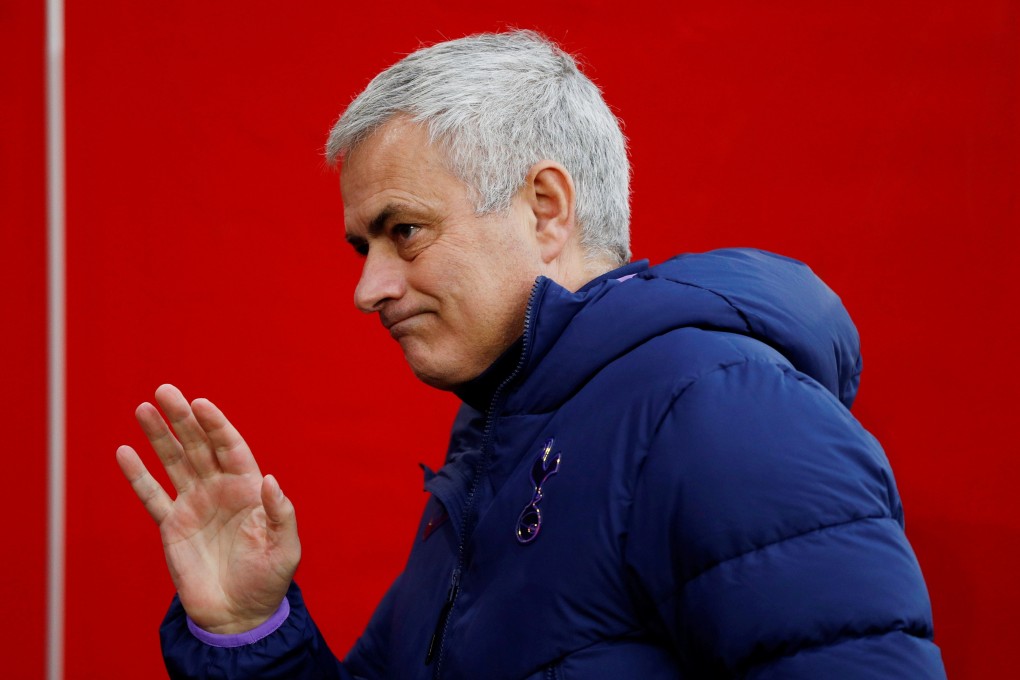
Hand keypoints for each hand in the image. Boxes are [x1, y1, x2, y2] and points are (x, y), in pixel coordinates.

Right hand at [116, 384, 299, 632]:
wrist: (239, 614)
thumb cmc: (268, 580)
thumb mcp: (285, 548)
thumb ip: (280, 514)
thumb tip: (270, 479)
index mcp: (248, 489)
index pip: (230, 447)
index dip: (216, 425)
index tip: (201, 404)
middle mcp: (219, 489)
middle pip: (198, 446)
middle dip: (182, 418)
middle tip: (165, 390)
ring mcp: (194, 505)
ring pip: (173, 462)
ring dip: (159, 435)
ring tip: (144, 407)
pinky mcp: (172, 526)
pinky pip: (152, 495)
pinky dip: (138, 475)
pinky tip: (124, 451)